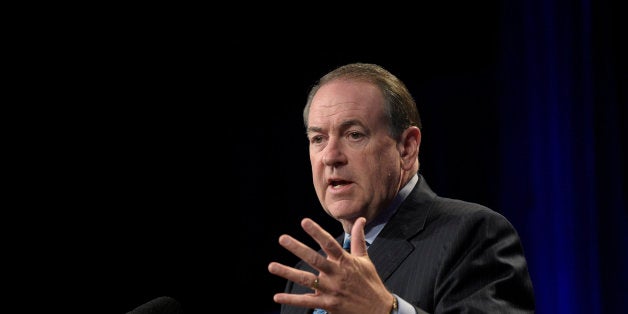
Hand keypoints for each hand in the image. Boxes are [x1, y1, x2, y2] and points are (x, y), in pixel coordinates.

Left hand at [268, 217, 393, 313]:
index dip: (316, 232)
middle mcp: (337, 274)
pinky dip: (291, 299)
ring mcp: (332, 290)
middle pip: (314, 259)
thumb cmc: (370, 283)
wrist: (379, 310)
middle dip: (298, 248)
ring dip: (288, 273)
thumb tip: (360, 219)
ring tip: (271, 266)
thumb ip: (358, 239)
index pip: (329, 243)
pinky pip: (307, 302)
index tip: (304, 222)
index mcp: (345, 261)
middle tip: (282, 238)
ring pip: (306, 280)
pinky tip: (277, 297)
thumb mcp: (365, 259)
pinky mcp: (328, 305)